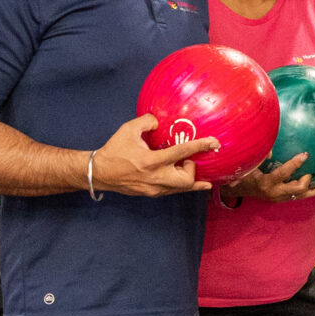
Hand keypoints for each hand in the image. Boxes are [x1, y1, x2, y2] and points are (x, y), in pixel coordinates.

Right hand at [89, 114, 216, 196]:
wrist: (100, 173)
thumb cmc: (114, 150)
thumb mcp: (129, 129)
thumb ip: (147, 121)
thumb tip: (160, 122)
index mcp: (152, 161)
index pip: (182, 153)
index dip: (201, 146)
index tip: (214, 143)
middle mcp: (156, 177)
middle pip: (187, 180)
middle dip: (192, 169)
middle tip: (187, 160)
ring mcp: (154, 189)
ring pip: (182, 189)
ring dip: (189, 179)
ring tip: (189, 168)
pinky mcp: (151, 194)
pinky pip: (172, 191)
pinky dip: (181, 185)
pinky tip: (187, 180)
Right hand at [226, 154, 314, 203]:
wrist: (239, 189)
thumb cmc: (244, 173)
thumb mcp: (249, 165)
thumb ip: (260, 156)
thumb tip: (272, 149)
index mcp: (266, 182)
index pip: (284, 173)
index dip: (295, 163)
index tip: (305, 154)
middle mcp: (275, 192)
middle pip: (297, 189)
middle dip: (307, 180)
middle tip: (312, 170)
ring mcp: (280, 198)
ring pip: (301, 196)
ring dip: (313, 189)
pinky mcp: (282, 200)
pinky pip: (299, 196)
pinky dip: (309, 191)